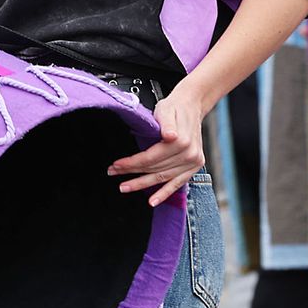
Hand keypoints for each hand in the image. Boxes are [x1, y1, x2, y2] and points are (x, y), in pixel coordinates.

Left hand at [106, 83, 206, 206]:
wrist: (191, 105)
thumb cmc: (174, 107)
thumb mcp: (166, 109)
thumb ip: (166, 123)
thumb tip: (169, 136)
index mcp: (181, 140)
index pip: (150, 157)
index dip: (132, 163)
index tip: (116, 165)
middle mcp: (189, 154)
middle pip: (155, 169)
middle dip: (132, 173)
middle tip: (114, 174)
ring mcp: (193, 162)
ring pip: (163, 178)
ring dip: (143, 184)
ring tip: (125, 187)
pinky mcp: (194, 167)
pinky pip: (178, 183)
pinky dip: (165, 193)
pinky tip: (153, 201)